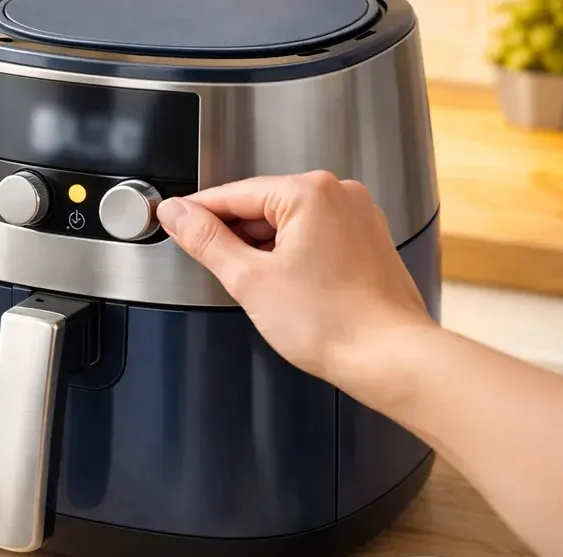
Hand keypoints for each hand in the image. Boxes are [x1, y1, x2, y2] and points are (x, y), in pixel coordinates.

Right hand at [156, 171, 435, 384]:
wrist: (389, 357)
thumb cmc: (333, 322)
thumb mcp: (249, 279)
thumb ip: (207, 241)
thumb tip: (177, 214)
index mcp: (310, 192)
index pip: (233, 193)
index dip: (197, 212)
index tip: (172, 222)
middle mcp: (340, 194)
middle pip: (262, 205)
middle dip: (231, 232)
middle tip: (204, 261)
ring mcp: (358, 217)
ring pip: (288, 222)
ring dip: (261, 246)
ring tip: (246, 282)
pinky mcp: (367, 241)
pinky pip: (314, 235)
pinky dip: (290, 254)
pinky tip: (281, 285)